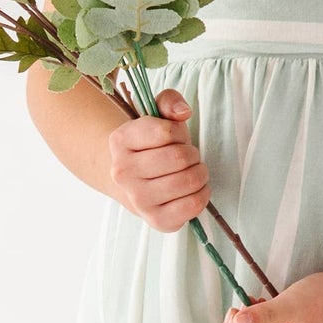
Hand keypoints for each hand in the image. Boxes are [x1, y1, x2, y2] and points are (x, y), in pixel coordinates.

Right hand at [107, 88, 209, 231]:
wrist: (136, 182)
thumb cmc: (152, 147)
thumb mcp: (157, 117)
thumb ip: (169, 102)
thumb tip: (182, 112)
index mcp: (119, 140)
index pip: (166, 131)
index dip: (179, 132)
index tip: (173, 138)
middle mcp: (122, 172)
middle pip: (179, 157)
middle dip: (192, 154)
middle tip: (187, 157)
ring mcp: (138, 199)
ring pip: (189, 180)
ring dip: (200, 173)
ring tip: (191, 171)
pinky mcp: (156, 221)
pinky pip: (193, 205)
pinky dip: (202, 194)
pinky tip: (193, 189)